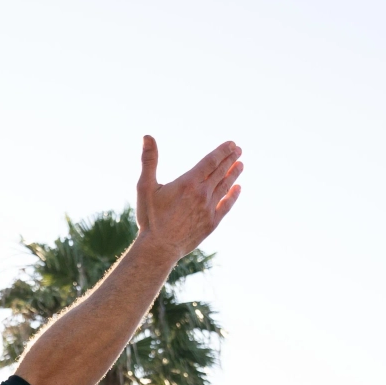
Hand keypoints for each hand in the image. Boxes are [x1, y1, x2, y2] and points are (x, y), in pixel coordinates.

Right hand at [134, 136, 242, 260]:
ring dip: (233, 174)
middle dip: (230, 159)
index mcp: (189, 183)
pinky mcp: (211, 223)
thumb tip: (147, 136)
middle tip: (239, 150)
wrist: (159, 248)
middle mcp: (202, 194)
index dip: (222, 151)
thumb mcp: (145, 186)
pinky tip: (238, 189)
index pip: (211, 161)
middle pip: (221, 172)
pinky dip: (232, 196)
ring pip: (225, 187)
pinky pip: (226, 206)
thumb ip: (149, 160)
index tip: (232, 144)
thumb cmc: (150, 218)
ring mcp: (209, 209)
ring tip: (241, 165)